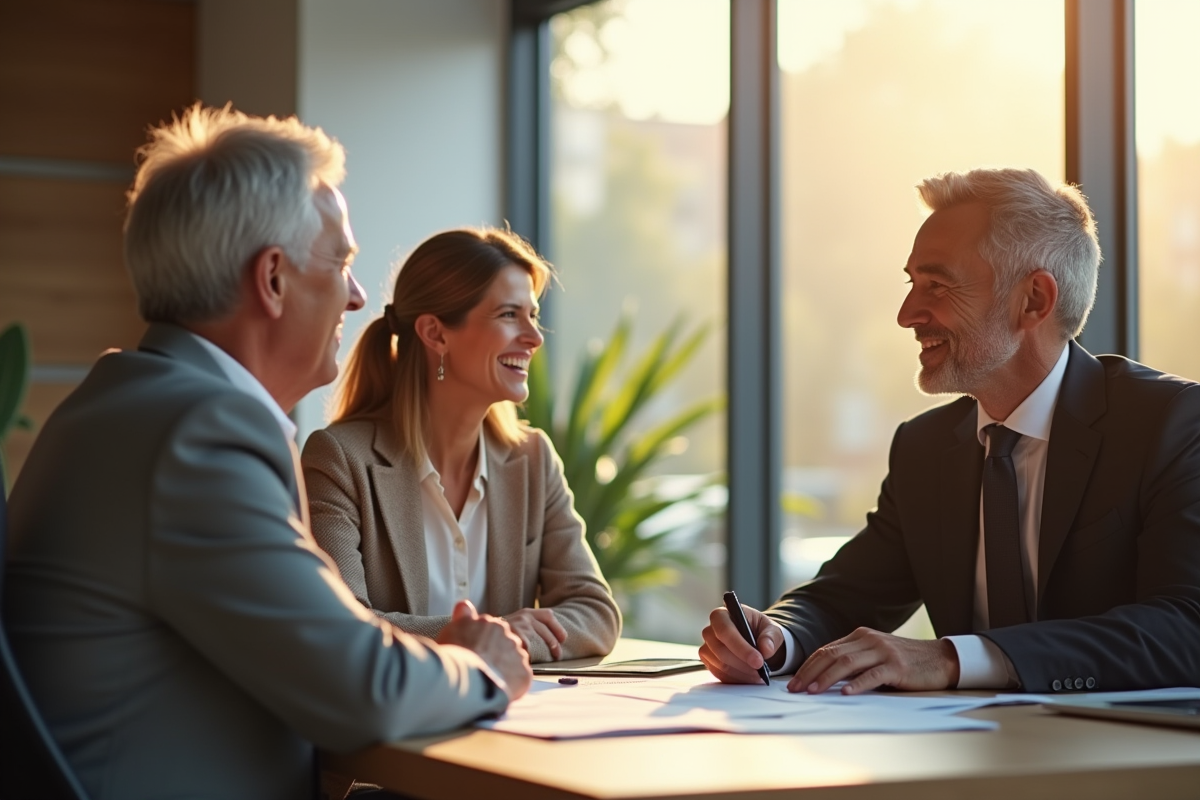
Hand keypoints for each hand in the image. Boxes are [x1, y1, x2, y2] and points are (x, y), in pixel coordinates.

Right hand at [437, 600, 531, 698]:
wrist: (466, 678)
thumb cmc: (455, 655)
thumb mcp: (453, 629)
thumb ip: (463, 617)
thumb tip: (465, 604)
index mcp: (491, 624)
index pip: (491, 632)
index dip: (482, 645)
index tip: (475, 654)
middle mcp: (508, 635)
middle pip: (505, 645)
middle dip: (496, 655)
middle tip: (481, 669)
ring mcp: (518, 654)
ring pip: (514, 661)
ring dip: (505, 670)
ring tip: (489, 681)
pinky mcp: (524, 673)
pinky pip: (520, 678)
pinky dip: (512, 684)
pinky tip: (498, 689)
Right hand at [504, 607, 567, 659]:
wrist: (478, 632)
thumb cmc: (499, 633)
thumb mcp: (515, 623)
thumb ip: (529, 626)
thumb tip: (552, 638)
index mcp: (526, 613)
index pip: (548, 615)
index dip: (558, 627)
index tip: (563, 638)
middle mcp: (523, 617)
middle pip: (546, 631)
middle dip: (554, 644)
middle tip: (558, 655)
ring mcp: (519, 626)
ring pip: (539, 641)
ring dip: (546, 651)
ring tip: (550, 659)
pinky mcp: (514, 637)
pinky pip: (528, 649)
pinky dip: (531, 656)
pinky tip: (530, 661)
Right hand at [698, 603, 783, 683]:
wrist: (755, 639)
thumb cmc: (759, 630)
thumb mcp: (771, 628)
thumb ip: (771, 637)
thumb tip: (766, 649)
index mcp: (722, 615)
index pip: (725, 631)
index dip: (741, 647)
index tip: (758, 660)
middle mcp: (710, 631)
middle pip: (720, 650)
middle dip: (743, 664)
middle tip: (761, 671)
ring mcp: (707, 648)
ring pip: (721, 665)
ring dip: (742, 673)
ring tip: (759, 674)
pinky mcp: (709, 663)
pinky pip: (720, 675)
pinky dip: (737, 679)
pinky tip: (749, 677)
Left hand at [788, 628, 959, 694]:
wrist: (940, 659)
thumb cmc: (905, 661)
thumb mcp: (875, 655)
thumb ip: (854, 661)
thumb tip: (824, 679)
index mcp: (860, 636)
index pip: (826, 650)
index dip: (808, 666)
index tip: (794, 682)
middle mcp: (868, 640)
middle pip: (832, 655)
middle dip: (810, 673)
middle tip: (796, 689)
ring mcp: (883, 651)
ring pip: (847, 663)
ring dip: (826, 678)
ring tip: (813, 691)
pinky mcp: (897, 666)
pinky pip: (872, 675)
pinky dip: (857, 684)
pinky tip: (845, 693)